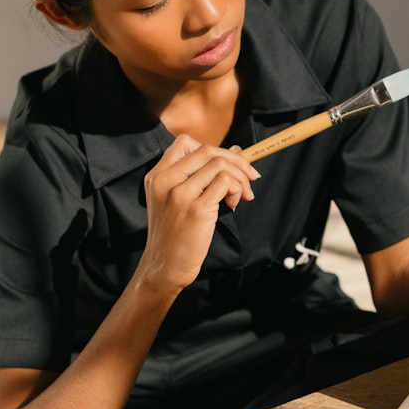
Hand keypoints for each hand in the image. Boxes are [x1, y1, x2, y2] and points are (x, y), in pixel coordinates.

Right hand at [135, 135, 259, 293]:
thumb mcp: (175, 200)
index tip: (229, 164)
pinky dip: (237, 190)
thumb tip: (234, 151)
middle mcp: (165, 180)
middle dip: (236, 160)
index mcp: (157, 175)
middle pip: (207, 150)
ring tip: (241, 196)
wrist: (165, 266)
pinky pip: (226, 183)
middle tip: (250, 177)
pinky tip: (233, 205)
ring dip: (240, 178)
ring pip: (220, 165)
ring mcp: (179, 194)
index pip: (186, 142)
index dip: (214, 150)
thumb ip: (197, 176)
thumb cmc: (176, 234)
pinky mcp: (195, 208)